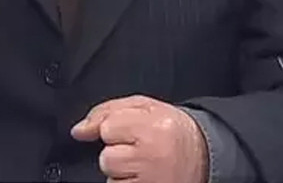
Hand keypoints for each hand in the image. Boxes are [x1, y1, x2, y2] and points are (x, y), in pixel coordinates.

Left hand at [71, 95, 208, 182]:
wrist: (203, 155)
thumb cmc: (170, 129)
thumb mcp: (144, 107)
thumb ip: (107, 112)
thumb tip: (78, 131)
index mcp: (153, 126)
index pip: (107, 129)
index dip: (113, 129)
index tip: (128, 131)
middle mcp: (153, 155)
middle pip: (107, 158)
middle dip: (117, 152)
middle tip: (137, 148)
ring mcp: (152, 179)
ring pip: (112, 177)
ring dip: (121, 171)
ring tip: (141, 163)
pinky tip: (142, 175)